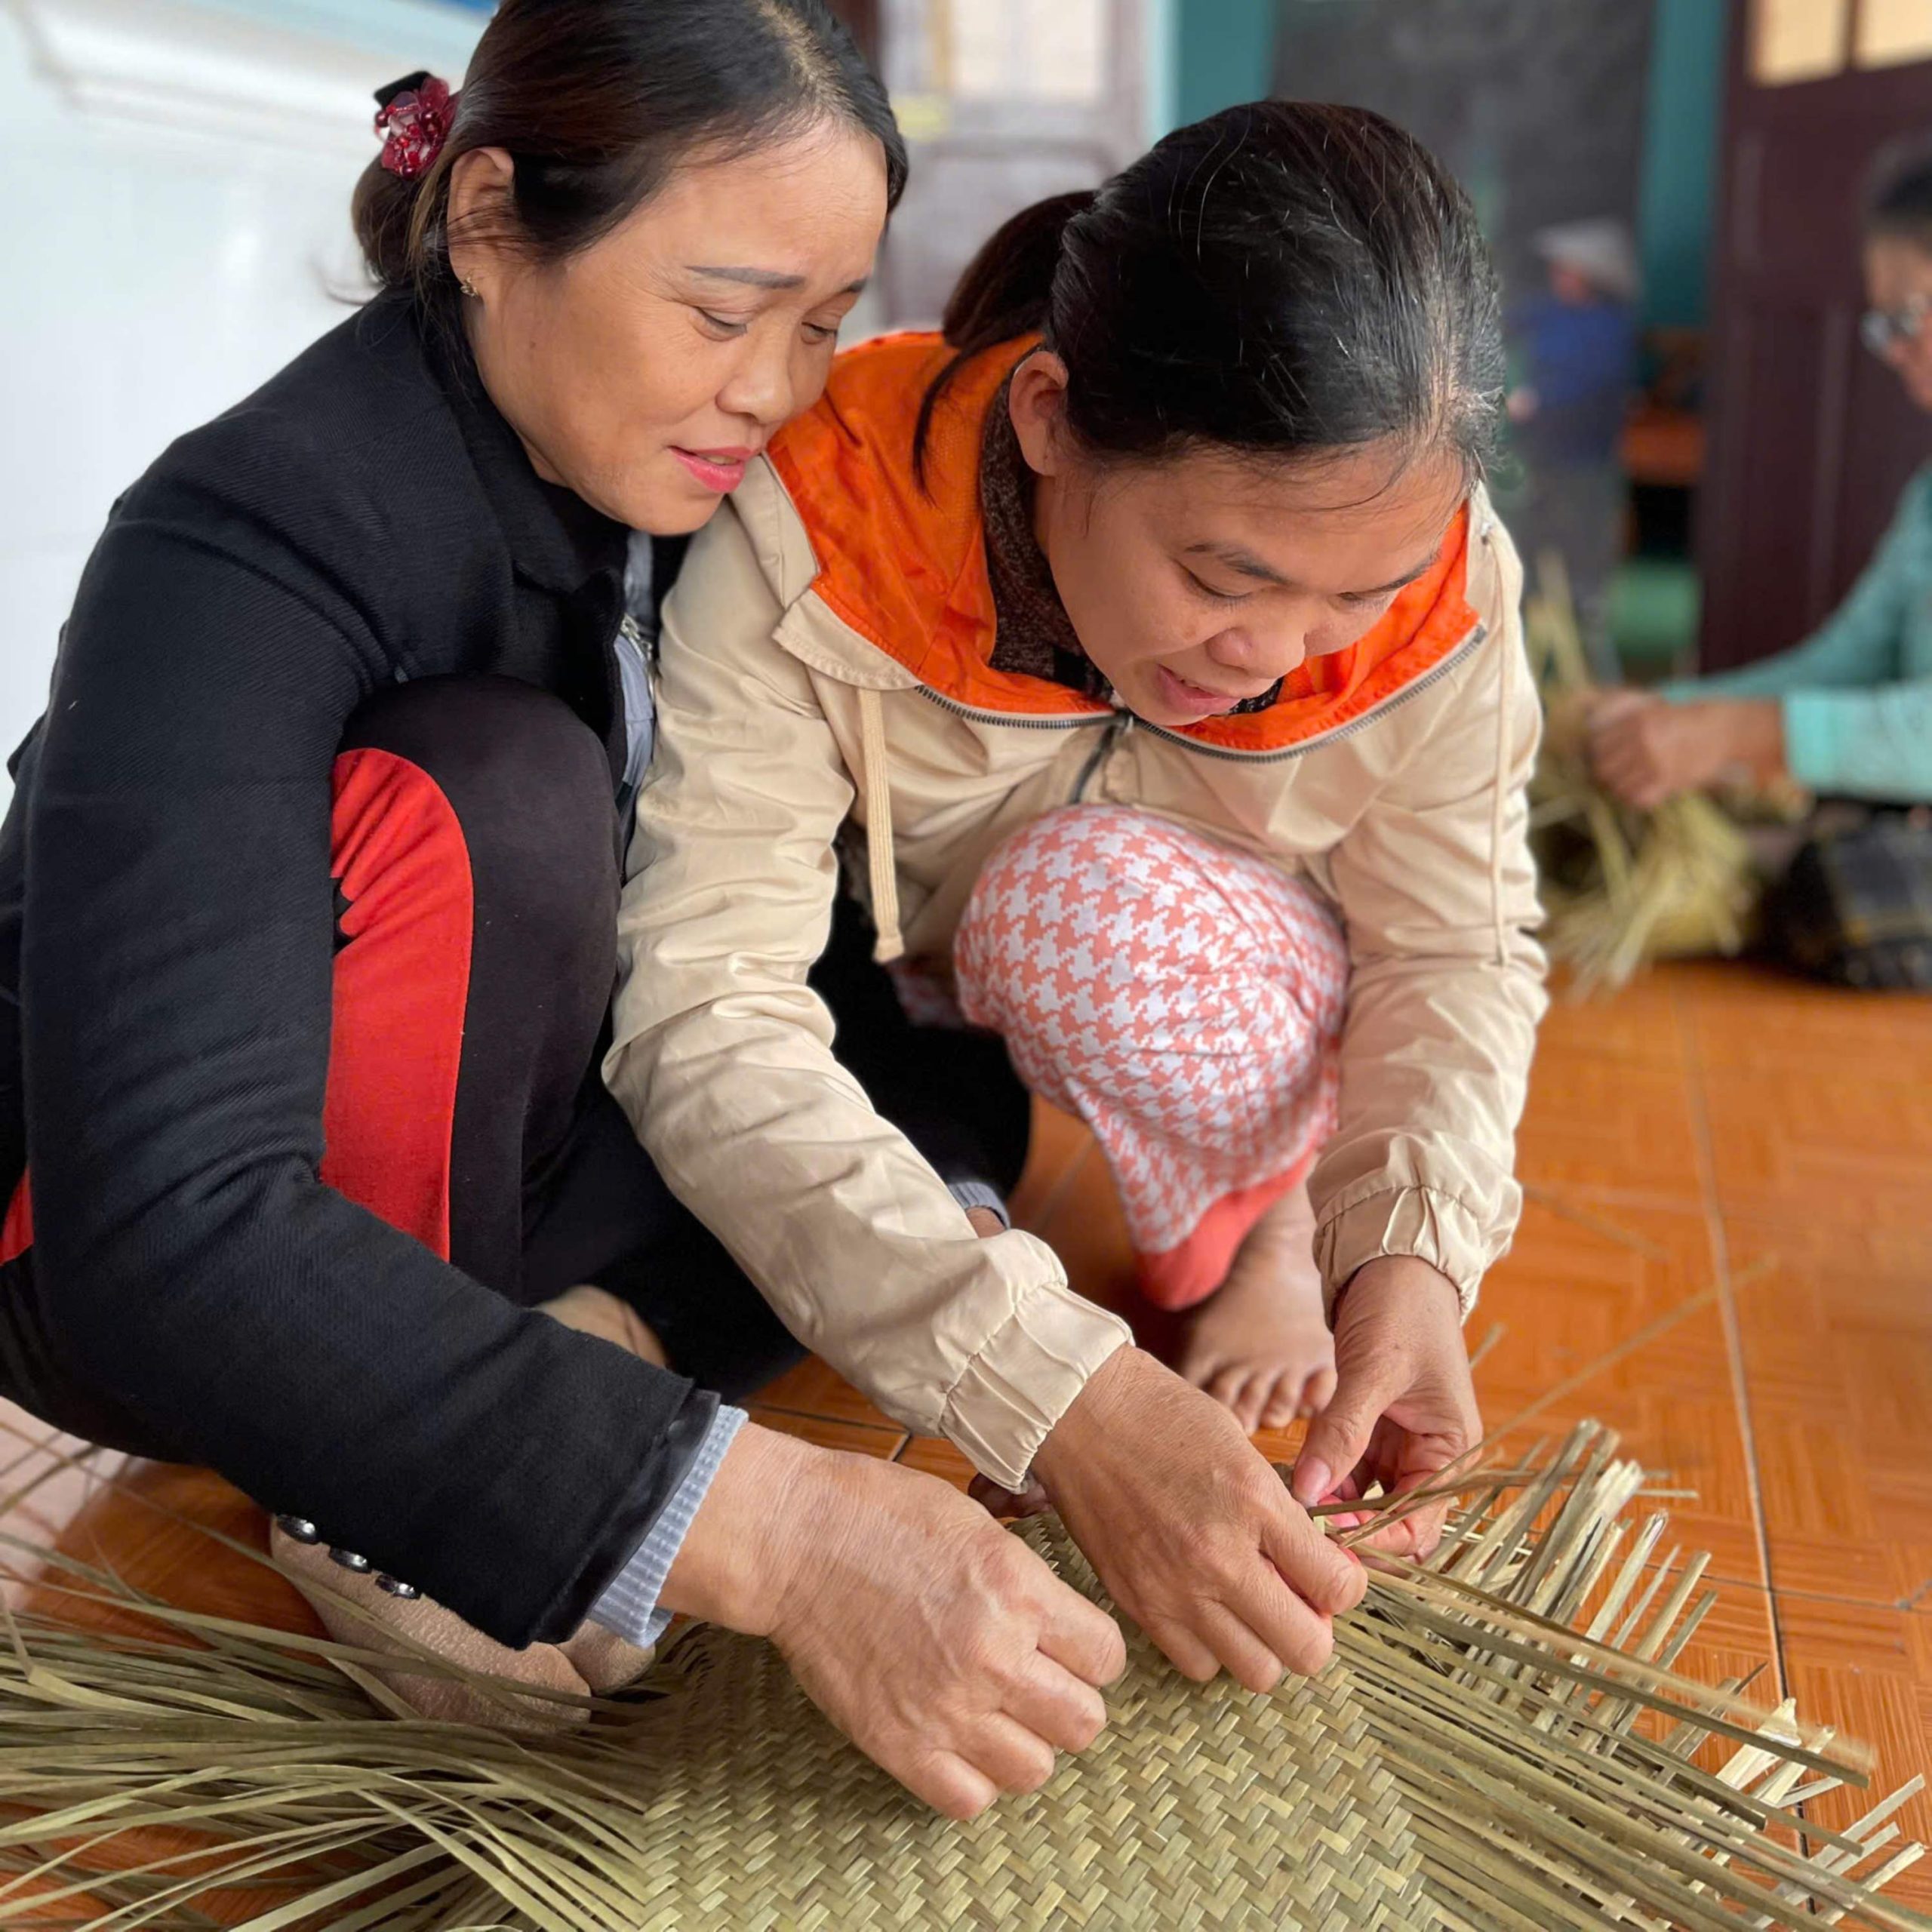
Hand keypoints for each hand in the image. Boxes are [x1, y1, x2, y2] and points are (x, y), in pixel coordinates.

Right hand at [663, 1422, 1124, 1818]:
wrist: (796, 1539)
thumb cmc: (882, 1514)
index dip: (1091, 1652)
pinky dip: (972, 1779)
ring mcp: (946, 1708)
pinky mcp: (898, 1744)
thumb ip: (1027, 1583)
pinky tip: (957, 1742)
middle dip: (1068, 1701)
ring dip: (1024, 1743)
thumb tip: (1060, 1627)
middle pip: (1083, 1723)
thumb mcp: (978, 1524)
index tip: (1068, 1646)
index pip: (1106, 1657)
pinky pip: (969, 1800)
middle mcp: (994, 1656)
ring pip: (1036, 1770)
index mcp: (1018, 1591)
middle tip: (1037, 1681)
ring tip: (996, 1713)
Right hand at [1030, 1348, 1363, 1692]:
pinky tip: (1205, 1607)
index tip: (1330, 1571)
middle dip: (1314, 1627)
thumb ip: (1282, 1515)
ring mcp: (1174, 1589)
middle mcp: (1219, 1557)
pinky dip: (1211, 1646)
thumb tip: (1313, 1572)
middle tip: (1295, 1597)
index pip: (1338, 1587)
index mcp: (1255, 1504)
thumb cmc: (1162, 1413)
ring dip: (1265, 1644)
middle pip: (1306, 1650)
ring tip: (1249, 1606)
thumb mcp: (1243, 1447)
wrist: (1078, 1411)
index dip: (1345, 1583)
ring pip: (1256, 1671)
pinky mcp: (1136, 1604)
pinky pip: (1197, 1664)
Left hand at [1290, 1256, 1479, 1558]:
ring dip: (1331, 1502)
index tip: (1326, 1535)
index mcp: (1451, 1450)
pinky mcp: (1372, 1427)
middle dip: (1350, 1525)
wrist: (1391, 1260)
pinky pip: (1348, 1469)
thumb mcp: (1372, 1372)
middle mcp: (1430, 1455)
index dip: (1375, 1538)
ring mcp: (1400, 1443)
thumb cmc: (1400, 1308)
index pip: (1419, 1525)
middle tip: (1300, 1521)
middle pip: (1392, 1519)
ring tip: (1289, 1496)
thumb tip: (1308, 1493)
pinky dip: (1324, 1475)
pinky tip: (1293, 1474)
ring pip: (1365, 1497)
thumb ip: (1342, 1433)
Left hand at [1587, 694, 1783, 809]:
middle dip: (1606, 774)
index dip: (1597, 754)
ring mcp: (1655, 762)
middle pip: (1603, 769)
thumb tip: (1596, 737)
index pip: (1597, 745)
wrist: (1724, 730)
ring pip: (1618, 787)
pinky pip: (1639, 799)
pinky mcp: (1670, 780)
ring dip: (1621, 789)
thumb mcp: (1655, 711)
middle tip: (1616, 775)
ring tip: (1630, 785)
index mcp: (1637, 722)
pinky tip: (1642, 793)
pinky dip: (1637, 799)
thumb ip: (1628, 724)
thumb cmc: (1689, 720)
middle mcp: (1642, 742)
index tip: (1604, 758)